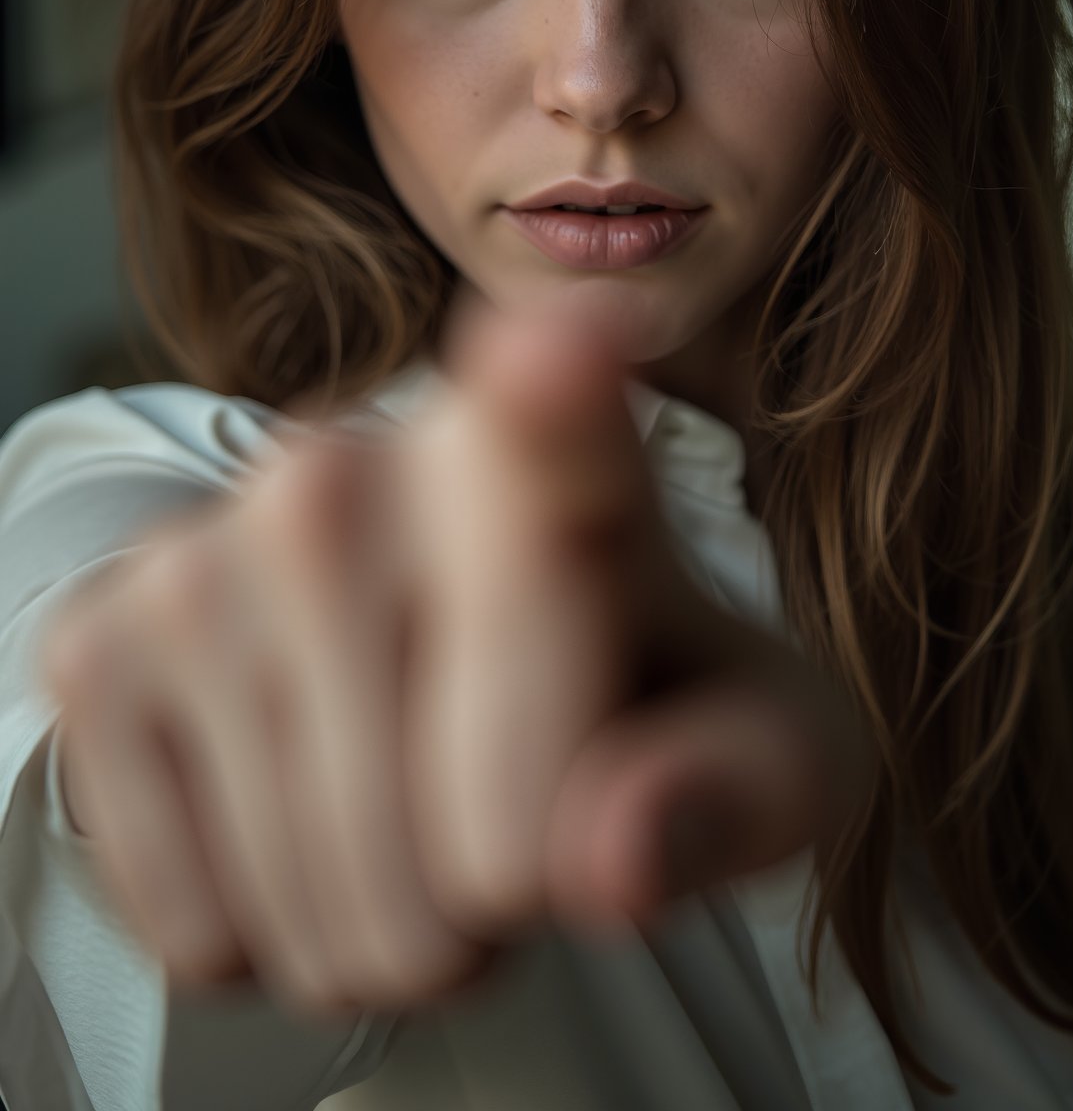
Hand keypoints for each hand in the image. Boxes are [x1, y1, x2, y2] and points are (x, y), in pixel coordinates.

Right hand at [37, 291, 867, 1019]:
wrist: (454, 666)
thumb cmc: (633, 691)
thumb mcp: (762, 746)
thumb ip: (730, 791)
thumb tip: (610, 858)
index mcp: (558, 455)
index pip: (546, 424)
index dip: (546, 395)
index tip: (564, 347)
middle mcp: (356, 467)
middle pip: (476, 849)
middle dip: (508, 905)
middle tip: (512, 820)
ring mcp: (209, 548)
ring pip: (332, 900)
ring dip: (389, 929)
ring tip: (413, 826)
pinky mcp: (100, 641)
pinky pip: (201, 917)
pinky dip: (265, 935)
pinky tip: (298, 828)